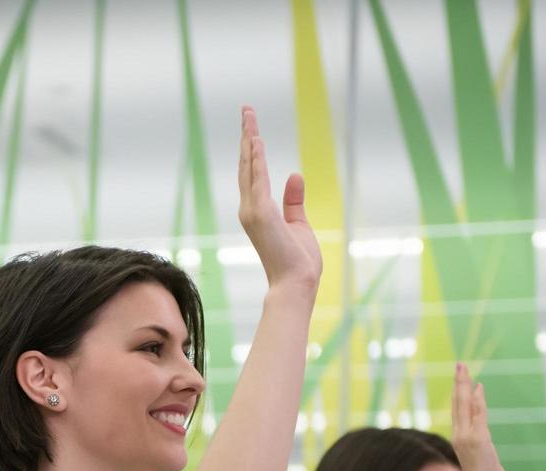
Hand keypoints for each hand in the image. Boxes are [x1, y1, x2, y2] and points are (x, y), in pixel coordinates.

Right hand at [237, 106, 321, 291]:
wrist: (296, 283)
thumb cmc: (297, 261)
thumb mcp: (299, 223)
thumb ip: (294, 200)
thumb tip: (295, 174)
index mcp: (257, 213)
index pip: (253, 174)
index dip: (252, 150)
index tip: (253, 129)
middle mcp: (249, 209)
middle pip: (247, 165)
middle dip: (247, 136)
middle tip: (247, 110)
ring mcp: (253, 211)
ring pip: (250, 167)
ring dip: (250, 139)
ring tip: (249, 116)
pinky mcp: (261, 214)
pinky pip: (258, 179)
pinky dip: (256, 159)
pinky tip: (257, 140)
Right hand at [451, 362, 506, 470]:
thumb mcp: (481, 459)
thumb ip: (479, 445)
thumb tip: (481, 443)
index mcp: (459, 438)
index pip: (458, 410)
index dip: (459, 392)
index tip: (462, 378)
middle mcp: (459, 435)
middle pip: (458, 403)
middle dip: (459, 383)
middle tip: (460, 365)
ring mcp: (467, 437)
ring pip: (464, 406)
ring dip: (465, 386)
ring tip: (464, 369)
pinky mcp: (478, 440)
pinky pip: (478, 416)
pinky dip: (478, 401)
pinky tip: (479, 388)